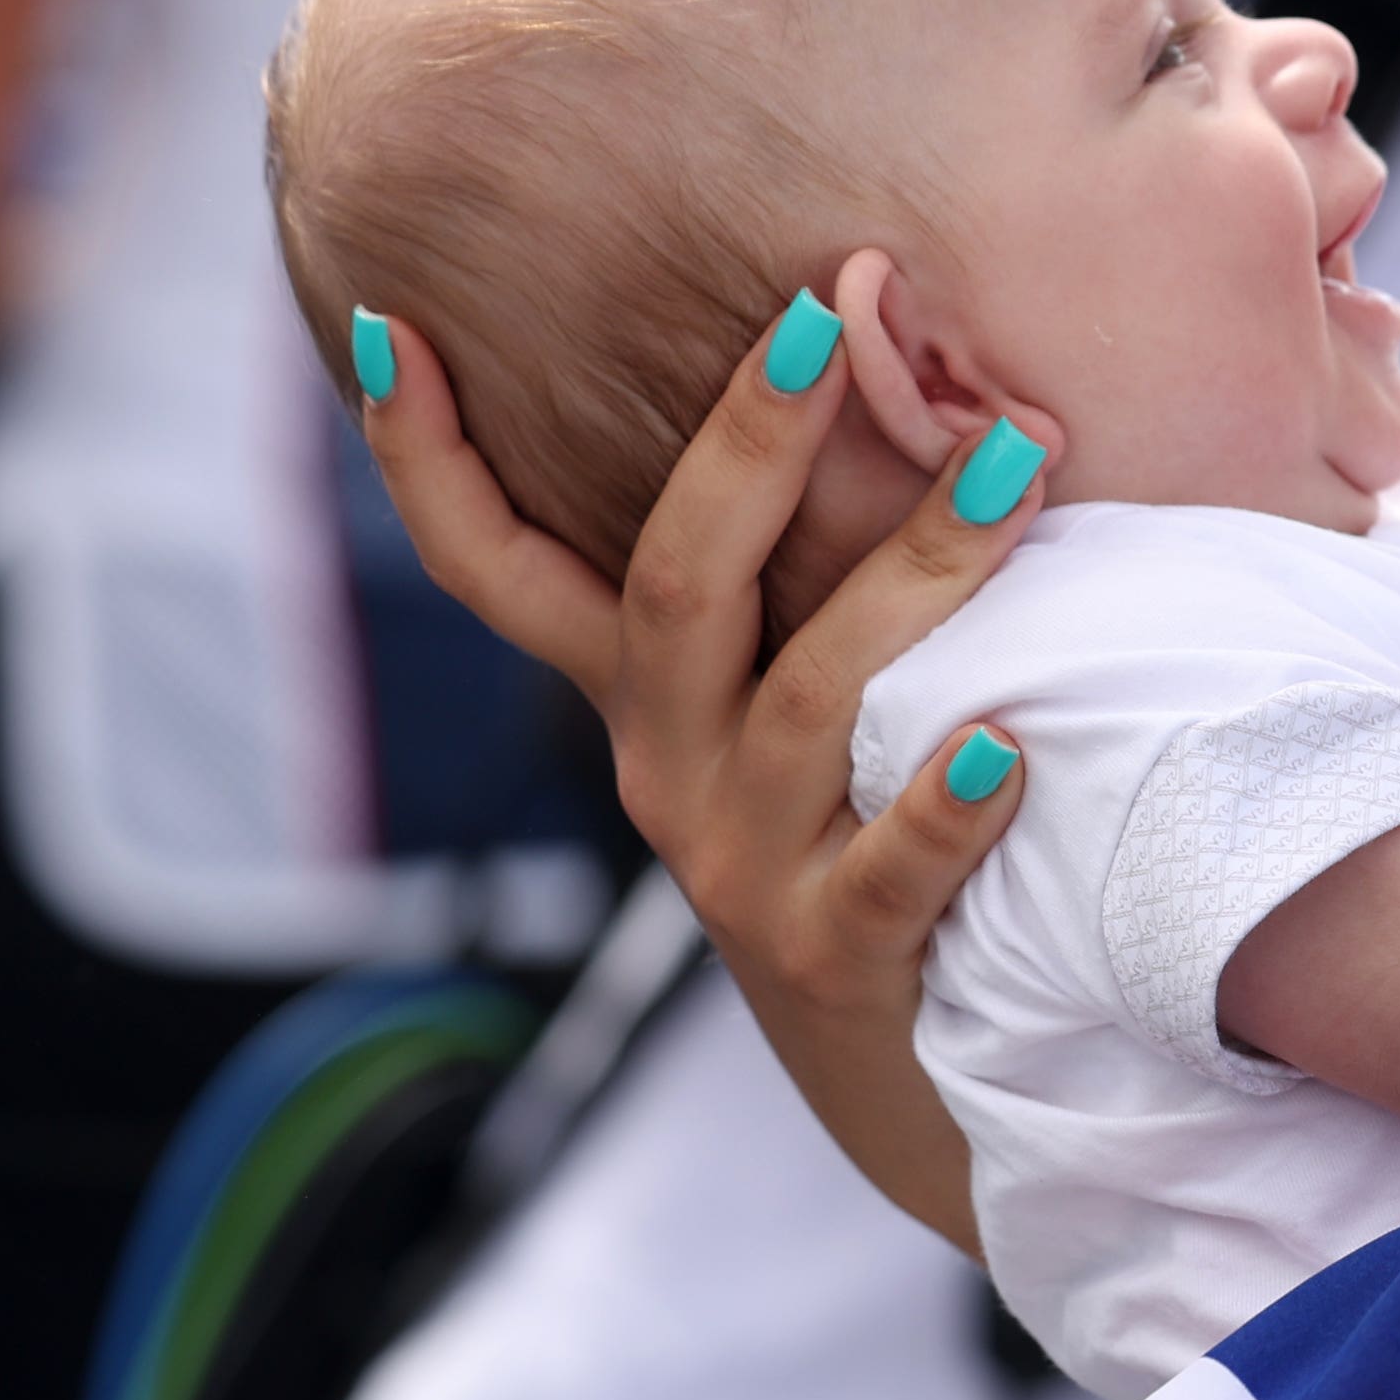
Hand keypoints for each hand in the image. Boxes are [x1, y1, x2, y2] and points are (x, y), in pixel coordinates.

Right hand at [353, 301, 1050, 1242]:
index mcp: (645, 698)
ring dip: (920, 569)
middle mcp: (667, 769)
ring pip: (812, 694)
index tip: (383, 324)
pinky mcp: (837, 957)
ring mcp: (742, 867)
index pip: (494, 568)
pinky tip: (1008, 746)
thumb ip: (826, 573)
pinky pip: (891, 870)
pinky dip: (945, 805)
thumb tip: (914, 366)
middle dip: (742, 442)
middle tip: (824, 313)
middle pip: (671, 584)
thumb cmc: (882, 840)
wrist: (924, 1086)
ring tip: (1016, 464)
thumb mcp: (816, 705)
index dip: (422, 460)